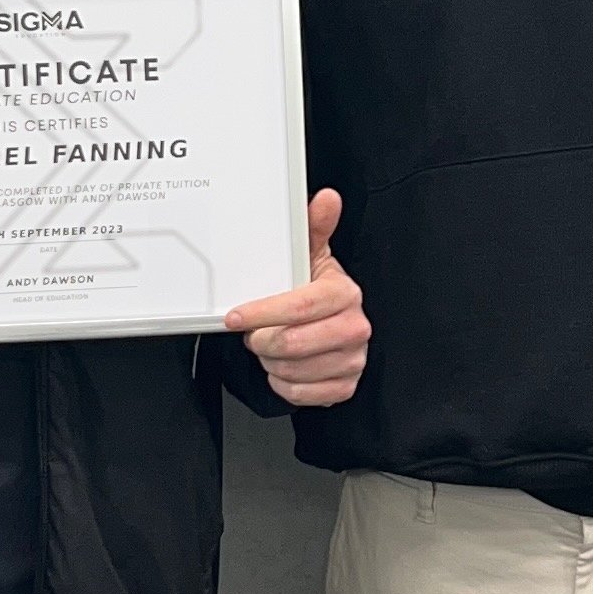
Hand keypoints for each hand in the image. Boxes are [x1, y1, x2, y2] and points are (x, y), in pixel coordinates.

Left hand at [224, 188, 370, 408]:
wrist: (335, 327)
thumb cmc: (317, 292)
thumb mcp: (311, 257)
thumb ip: (314, 227)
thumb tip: (326, 199)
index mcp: (345, 294)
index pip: (302, 307)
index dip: (264, 313)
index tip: (237, 317)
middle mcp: (355, 328)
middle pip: (294, 343)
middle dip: (263, 340)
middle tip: (253, 333)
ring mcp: (353, 360)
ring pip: (293, 371)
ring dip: (270, 361)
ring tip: (271, 346)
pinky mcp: (346, 386)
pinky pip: (302, 394)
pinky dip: (283, 383)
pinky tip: (283, 367)